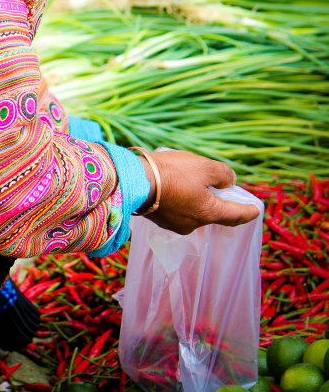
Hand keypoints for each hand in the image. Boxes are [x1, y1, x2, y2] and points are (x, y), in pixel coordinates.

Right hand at [138, 148, 259, 233]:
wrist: (135, 181)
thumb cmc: (173, 173)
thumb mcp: (204, 167)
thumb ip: (223, 174)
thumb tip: (229, 182)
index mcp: (209, 213)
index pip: (236, 216)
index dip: (248, 212)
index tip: (256, 211)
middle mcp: (194, 224)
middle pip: (213, 212)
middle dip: (218, 201)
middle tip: (222, 187)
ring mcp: (175, 224)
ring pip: (193, 210)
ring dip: (197, 198)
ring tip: (190, 180)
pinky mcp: (159, 219)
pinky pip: (178, 209)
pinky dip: (181, 199)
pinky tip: (174, 186)